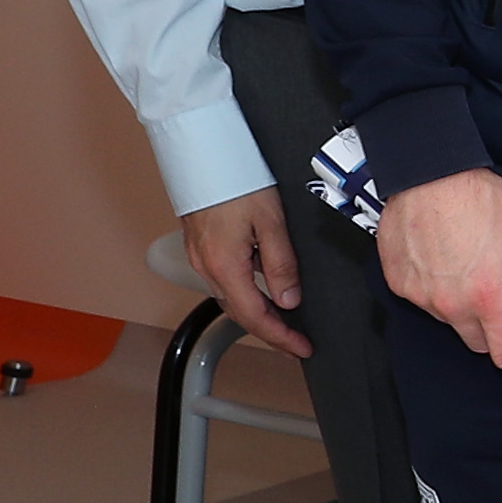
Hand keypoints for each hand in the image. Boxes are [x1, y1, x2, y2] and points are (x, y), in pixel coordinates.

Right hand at [183, 188, 310, 359]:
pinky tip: (265, 289)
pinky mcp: (200, 246)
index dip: (279, 337)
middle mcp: (207, 267)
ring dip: (257, 313)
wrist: (205, 154)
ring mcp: (200, 257)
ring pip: (231, 297)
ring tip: (285, 322)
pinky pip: (225, 280)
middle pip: (240, 312)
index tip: (301, 348)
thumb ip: (280, 264)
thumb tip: (288, 300)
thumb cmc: (237, 180)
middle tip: (296, 342)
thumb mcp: (271, 222)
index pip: (254, 316)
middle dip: (269, 331)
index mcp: (225, 266)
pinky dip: (246, 293)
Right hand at [380, 168, 501, 367]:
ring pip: (449, 321)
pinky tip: (447, 264)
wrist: (428, 175)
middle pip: (477, 343)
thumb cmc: (478, 197)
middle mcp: (452, 304)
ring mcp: (421, 296)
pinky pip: (424, 300)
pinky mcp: (399, 284)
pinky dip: (437, 291)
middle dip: (494, 333)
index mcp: (490, 296)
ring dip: (463, 309)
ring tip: (473, 274)